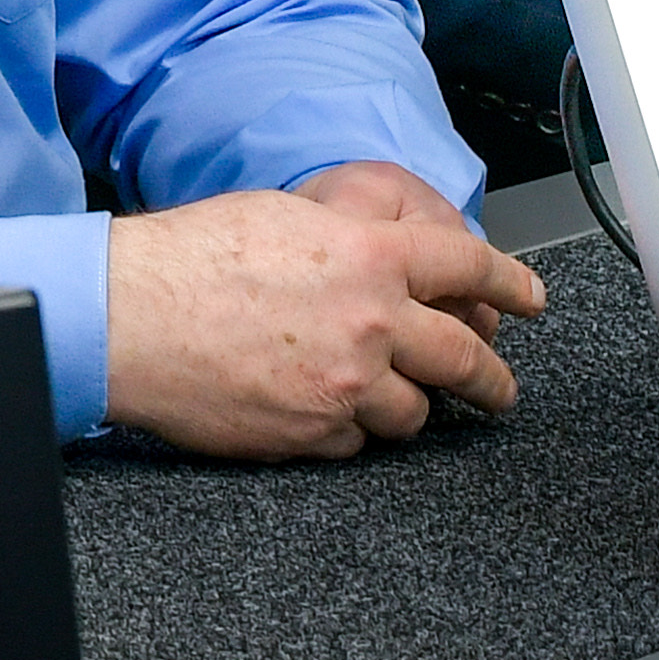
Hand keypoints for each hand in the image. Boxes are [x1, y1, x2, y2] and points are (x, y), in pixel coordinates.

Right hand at [99, 185, 546, 458]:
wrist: (127, 317)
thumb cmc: (187, 259)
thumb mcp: (282, 216)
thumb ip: (349, 238)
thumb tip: (380, 250)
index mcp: (369, 257)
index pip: (469, 266)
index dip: (510, 283)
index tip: (531, 297)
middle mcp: (372, 322)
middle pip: (465, 358)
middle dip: (493, 379)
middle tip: (500, 390)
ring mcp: (346, 386)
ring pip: (414, 413)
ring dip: (406, 406)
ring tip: (386, 401)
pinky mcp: (313, 434)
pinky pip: (356, 443)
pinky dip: (346, 430)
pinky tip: (317, 411)